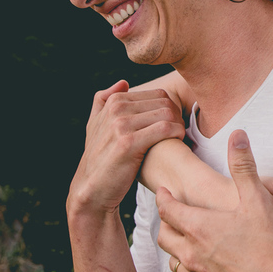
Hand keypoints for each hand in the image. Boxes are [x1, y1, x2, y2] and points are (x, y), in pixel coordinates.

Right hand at [68, 81, 185, 216]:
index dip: (172, 108)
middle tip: (179, 132)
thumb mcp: (95, 126)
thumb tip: (123, 83)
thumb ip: (104, 101)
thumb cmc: (101, 158)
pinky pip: (164, 129)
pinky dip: (177, 133)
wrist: (93, 189)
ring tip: (179, 137)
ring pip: (167, 114)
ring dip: (179, 125)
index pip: (158, 94)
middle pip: (165, 102)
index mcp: (113, 101)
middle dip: (178, 116)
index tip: (174, 124)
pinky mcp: (128, 143)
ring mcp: (121, 125)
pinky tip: (178, 141)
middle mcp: (116, 109)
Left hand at [156, 130, 272, 271]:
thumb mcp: (260, 199)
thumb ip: (244, 166)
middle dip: (166, 224)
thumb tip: (237, 134)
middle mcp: (192, 256)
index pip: (168, 209)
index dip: (163, 197)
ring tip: (188, 244)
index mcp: (199, 228)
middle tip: (173, 216)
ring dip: (179, 252)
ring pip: (176, 265)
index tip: (162, 191)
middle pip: (165, 237)